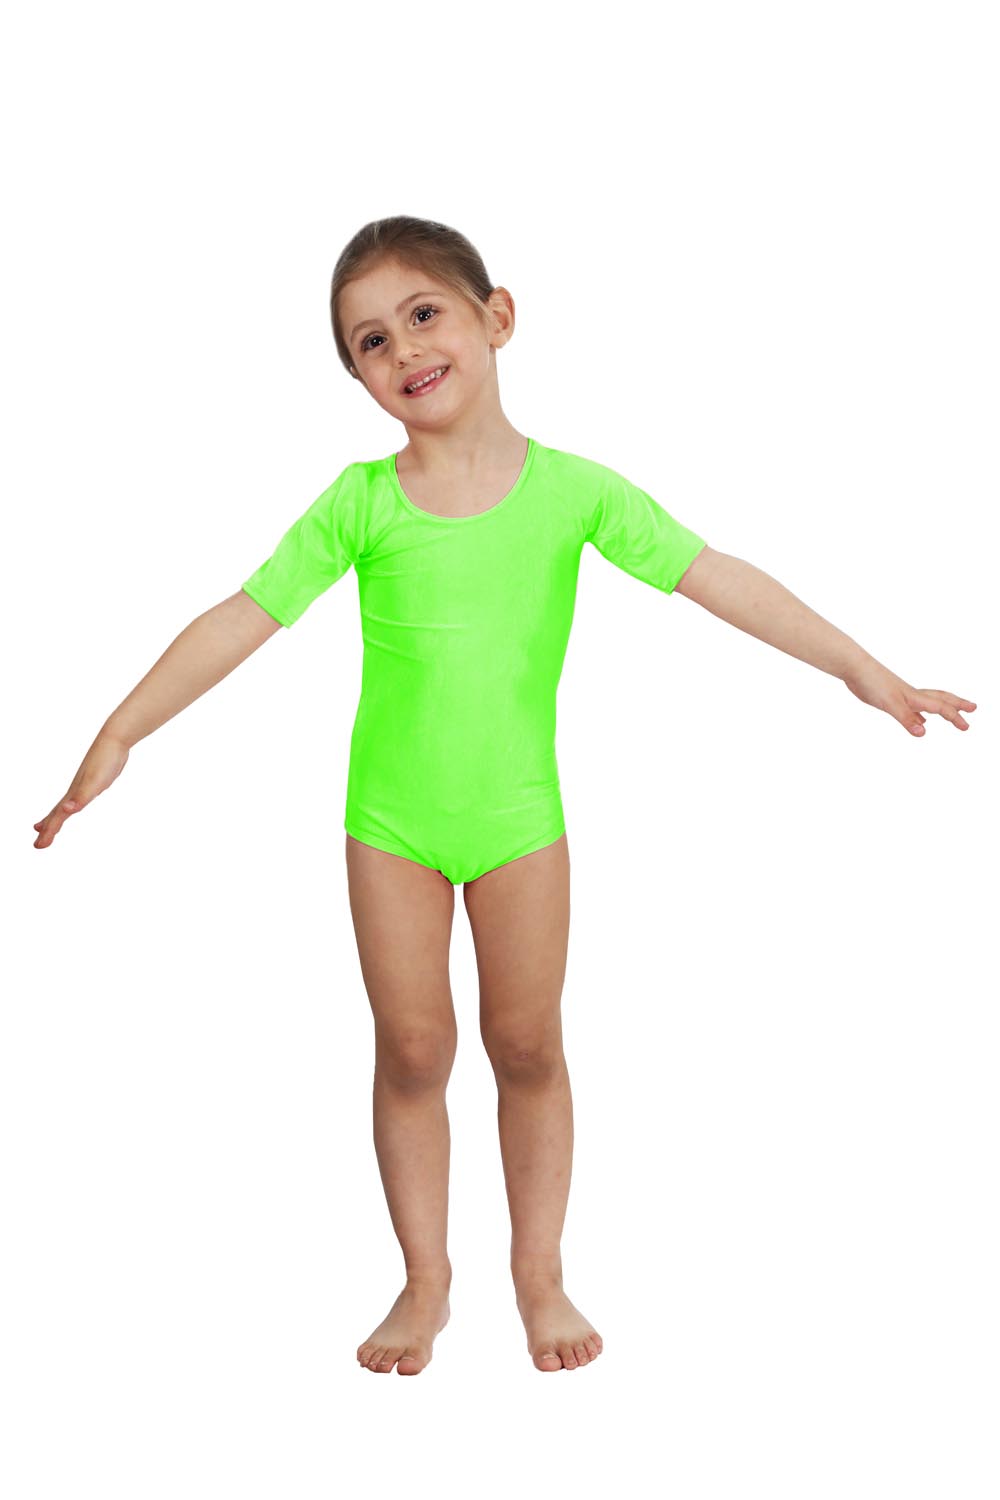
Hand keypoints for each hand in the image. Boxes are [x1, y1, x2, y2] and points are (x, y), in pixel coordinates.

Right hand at [33, 731, 130, 848]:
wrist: (115, 739)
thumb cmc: (105, 760)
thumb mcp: (94, 783)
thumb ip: (80, 798)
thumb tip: (67, 810)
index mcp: (74, 794)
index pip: (57, 817)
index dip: (48, 832)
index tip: (38, 847)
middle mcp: (75, 790)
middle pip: (57, 814)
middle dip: (48, 829)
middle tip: (39, 845)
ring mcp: (83, 785)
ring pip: (66, 806)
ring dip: (56, 818)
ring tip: (46, 827)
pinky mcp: (93, 781)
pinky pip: (77, 798)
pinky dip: (71, 805)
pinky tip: (71, 806)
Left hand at [843, 658, 976, 736]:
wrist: (854, 667)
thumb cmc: (872, 682)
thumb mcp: (890, 704)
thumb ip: (907, 718)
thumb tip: (924, 732)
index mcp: (914, 696)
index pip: (941, 707)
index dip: (954, 717)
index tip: (967, 726)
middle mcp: (911, 694)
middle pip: (941, 699)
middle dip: (957, 705)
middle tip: (973, 709)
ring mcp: (901, 695)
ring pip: (927, 702)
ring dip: (941, 708)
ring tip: (951, 714)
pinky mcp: (890, 697)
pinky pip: (912, 707)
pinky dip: (919, 714)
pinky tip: (919, 720)